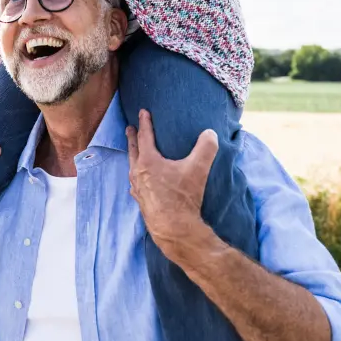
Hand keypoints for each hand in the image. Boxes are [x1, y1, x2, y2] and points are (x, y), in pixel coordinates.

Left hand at [126, 110, 217, 258]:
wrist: (174, 228)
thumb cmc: (183, 197)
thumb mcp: (198, 169)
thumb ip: (206, 148)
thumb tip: (210, 133)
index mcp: (148, 161)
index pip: (145, 136)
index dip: (145, 123)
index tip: (143, 112)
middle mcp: (138, 173)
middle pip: (133, 150)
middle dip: (132, 137)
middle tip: (129, 128)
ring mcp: (137, 188)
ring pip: (132, 167)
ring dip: (133, 157)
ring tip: (134, 153)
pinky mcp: (141, 201)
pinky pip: (135, 184)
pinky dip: (136, 177)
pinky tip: (137, 182)